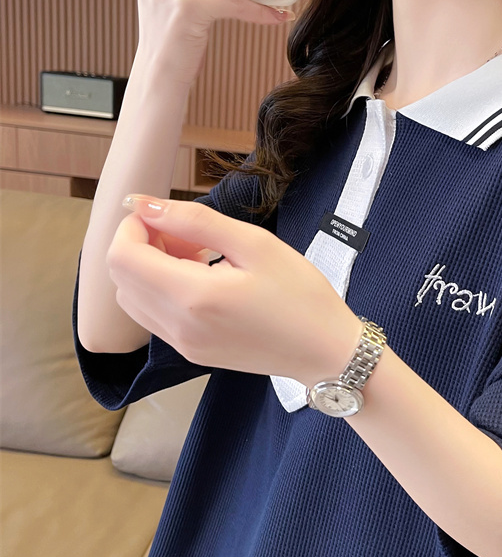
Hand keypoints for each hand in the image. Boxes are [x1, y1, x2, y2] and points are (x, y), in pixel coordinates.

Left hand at [106, 195, 363, 387]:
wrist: (324, 351)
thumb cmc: (300, 294)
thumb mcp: (254, 243)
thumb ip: (194, 221)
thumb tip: (142, 204)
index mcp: (192, 296)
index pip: (121, 256)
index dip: (134, 226)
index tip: (170, 217)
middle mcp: (177, 326)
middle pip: (121, 276)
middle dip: (143, 245)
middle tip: (189, 236)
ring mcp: (181, 344)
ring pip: (131, 297)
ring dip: (150, 269)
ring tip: (197, 258)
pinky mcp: (190, 353)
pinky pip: (152, 316)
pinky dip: (162, 291)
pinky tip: (202, 281)